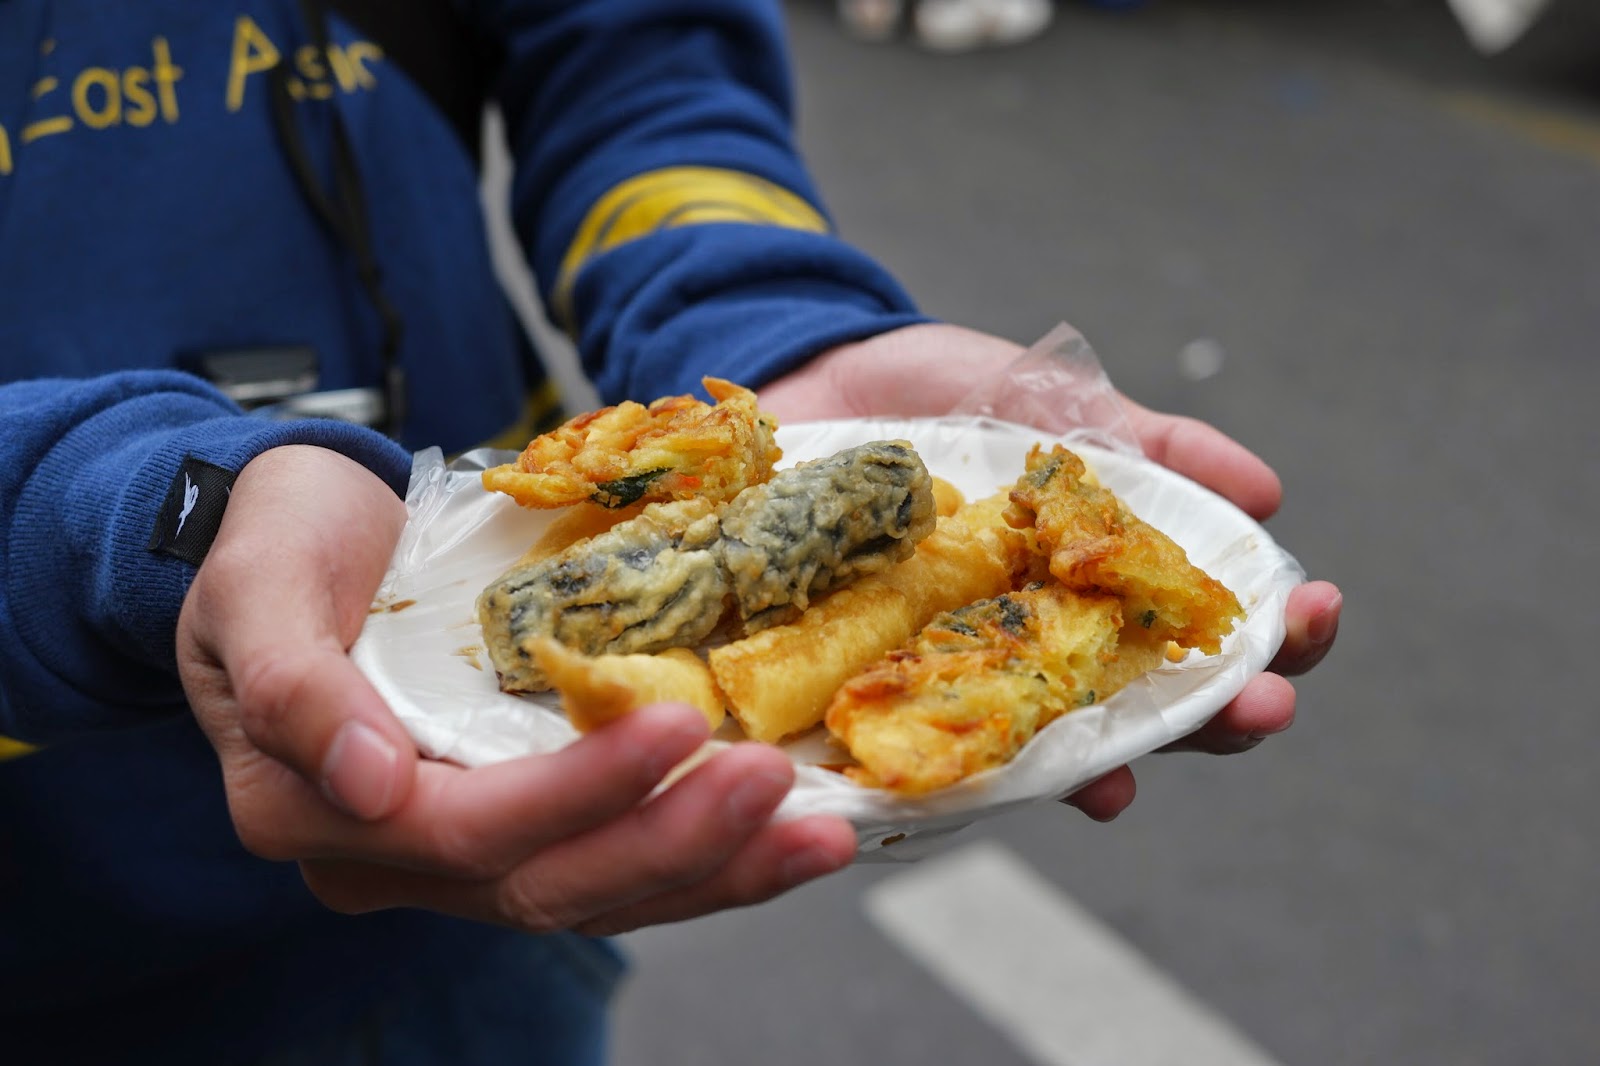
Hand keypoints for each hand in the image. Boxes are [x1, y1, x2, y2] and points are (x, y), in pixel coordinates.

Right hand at [176, 445, 855, 936]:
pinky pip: (618, 861)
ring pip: (598, 892)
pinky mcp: (524, 825)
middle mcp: (394, 856)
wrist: (308, 536)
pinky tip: (788, 837)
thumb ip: (291, 686)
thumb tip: (367, 782)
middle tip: (774, 781)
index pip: (465, 828)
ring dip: (714, 868)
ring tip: (814, 830)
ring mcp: (464, 851)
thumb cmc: (278, 547)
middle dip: (671, 840)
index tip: (678, 727)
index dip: (576, 793)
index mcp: (317, 811)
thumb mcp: (257, 585)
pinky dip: (709, 859)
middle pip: (547, 883)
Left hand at [762, 324, 1341, 818]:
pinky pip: (920, 739)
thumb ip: (1154, 446)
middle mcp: (1049, 647)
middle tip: (1262, 710)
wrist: (821, 373)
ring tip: (1121, 782)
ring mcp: (970, 671)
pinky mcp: (883, 682)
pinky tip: (974, 778)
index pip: (1212, 635)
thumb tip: (1266, 493)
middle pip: (1153, 711)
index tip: (1315, 612)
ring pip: (1048, 747)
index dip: (1278, 635)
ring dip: (1095, 771)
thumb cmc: (948, 395)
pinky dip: (945, 768)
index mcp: (1105, 589)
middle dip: (1216, 720)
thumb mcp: (1060, 402)